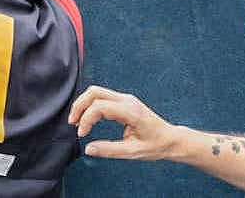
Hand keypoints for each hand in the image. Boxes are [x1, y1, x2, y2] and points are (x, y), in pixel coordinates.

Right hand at [68, 86, 184, 160]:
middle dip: (79, 106)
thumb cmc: (156, 146)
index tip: (82, 134)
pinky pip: (102, 97)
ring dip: (84, 104)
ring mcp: (126, 99)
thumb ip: (109, 150)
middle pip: (94, 92)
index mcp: (130, 111)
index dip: (86, 119)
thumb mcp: (132, 152)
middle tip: (73, 123)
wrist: (171, 140)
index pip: (99, 107)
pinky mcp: (124, 101)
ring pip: (96, 92)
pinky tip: (88, 118)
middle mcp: (127, 100)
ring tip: (78, 121)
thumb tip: (88, 148)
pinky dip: (91, 105)